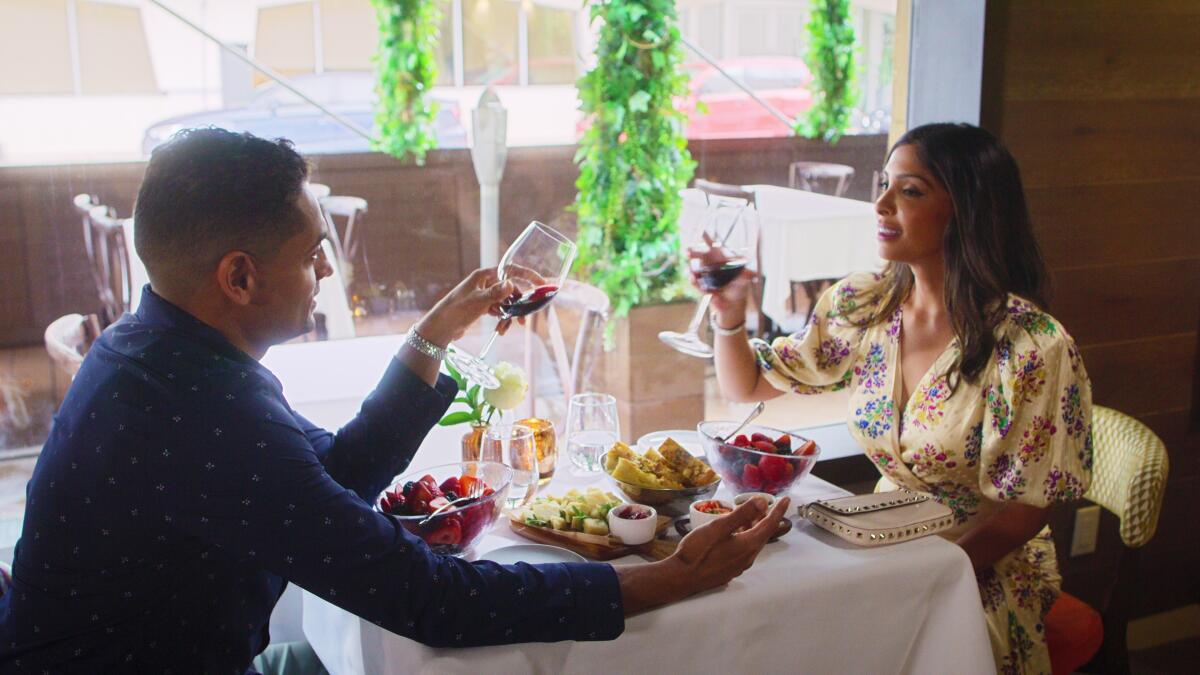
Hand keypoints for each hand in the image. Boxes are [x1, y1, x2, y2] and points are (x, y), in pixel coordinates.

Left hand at [414, 268, 522, 346]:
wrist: (441, 327)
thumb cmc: (457, 310)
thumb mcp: (479, 301)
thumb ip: (496, 293)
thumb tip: (511, 284)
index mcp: (484, 275)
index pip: (510, 270)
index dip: (527, 275)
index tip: (541, 283)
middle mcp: (485, 283)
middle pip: (510, 289)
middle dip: (519, 303)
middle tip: (525, 316)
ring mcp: (484, 295)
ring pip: (505, 302)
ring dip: (510, 314)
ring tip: (511, 326)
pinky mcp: (482, 307)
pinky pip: (498, 310)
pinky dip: (502, 318)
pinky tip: (501, 329)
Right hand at [615, 495, 789, 613]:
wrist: (682, 578)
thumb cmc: (698, 550)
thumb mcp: (719, 527)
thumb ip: (741, 514)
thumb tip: (762, 502)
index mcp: (748, 545)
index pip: (769, 525)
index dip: (778, 511)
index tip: (787, 500)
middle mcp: (748, 557)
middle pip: (762, 534)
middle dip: (764, 518)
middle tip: (761, 504)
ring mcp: (739, 566)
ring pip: (752, 543)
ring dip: (753, 528)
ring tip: (746, 516)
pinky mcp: (729, 570)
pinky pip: (744, 551)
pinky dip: (744, 538)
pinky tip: (732, 535)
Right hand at [687, 232, 754, 325]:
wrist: (733, 302)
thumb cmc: (739, 286)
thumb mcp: (745, 279)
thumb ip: (747, 275)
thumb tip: (753, 274)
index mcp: (719, 258)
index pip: (712, 245)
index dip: (705, 237)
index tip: (699, 231)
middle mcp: (709, 264)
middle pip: (699, 255)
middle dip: (693, 252)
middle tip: (687, 252)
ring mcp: (703, 275)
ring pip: (693, 269)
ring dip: (691, 270)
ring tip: (692, 274)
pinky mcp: (701, 286)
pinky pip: (695, 283)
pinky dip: (695, 283)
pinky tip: (697, 282)